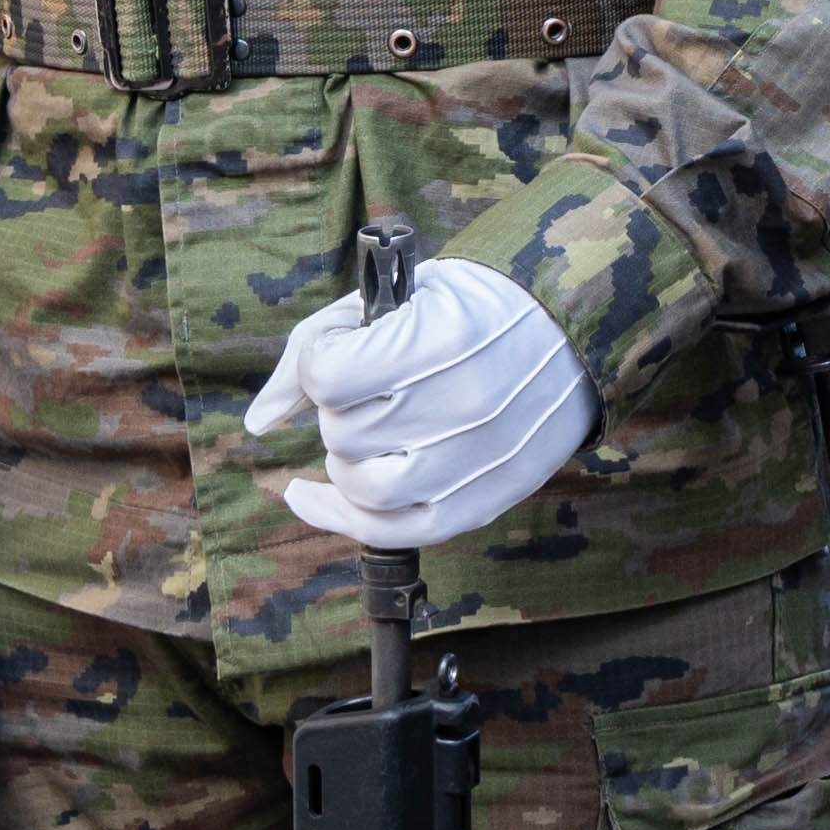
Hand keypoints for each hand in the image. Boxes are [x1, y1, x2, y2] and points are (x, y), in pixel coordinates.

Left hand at [244, 252, 598, 551]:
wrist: (571, 332)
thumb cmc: (471, 310)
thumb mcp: (398, 298)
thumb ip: (316, 346)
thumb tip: (258, 422)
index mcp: (443, 339)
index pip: (329, 375)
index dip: (320, 361)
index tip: (341, 349)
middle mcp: (464, 404)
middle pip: (342, 433)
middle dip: (338, 409)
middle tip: (370, 387)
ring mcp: (479, 459)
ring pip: (361, 485)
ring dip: (344, 460)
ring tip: (366, 432)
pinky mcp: (486, 498)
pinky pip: (394, 531)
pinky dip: (342, 517)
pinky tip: (314, 496)